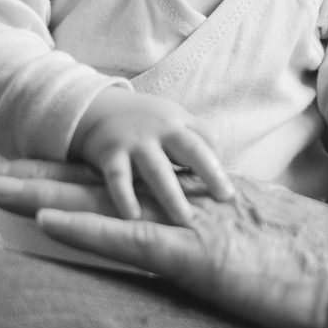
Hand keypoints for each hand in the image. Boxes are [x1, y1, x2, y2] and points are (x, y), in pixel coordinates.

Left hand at [0, 161, 327, 327]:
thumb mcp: (282, 246)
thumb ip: (250, 237)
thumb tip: (233, 245)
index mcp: (219, 196)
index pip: (138, 174)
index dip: (86, 166)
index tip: (41, 157)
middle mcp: (199, 199)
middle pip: (107, 176)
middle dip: (44, 166)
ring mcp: (198, 225)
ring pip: (105, 199)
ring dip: (43, 189)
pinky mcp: (201, 257)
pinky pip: (131, 239)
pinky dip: (84, 226)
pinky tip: (42, 220)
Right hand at [71, 88, 234, 224]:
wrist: (97, 109)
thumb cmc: (145, 121)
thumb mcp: (173, 119)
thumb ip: (198, 137)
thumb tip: (223, 168)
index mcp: (179, 123)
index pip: (208, 140)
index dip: (220, 162)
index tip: (230, 190)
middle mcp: (160, 130)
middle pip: (191, 149)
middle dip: (209, 172)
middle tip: (224, 197)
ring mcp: (135, 142)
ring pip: (157, 169)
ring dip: (171, 194)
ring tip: (184, 218)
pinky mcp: (110, 154)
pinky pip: (118, 178)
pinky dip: (125, 197)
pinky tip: (133, 216)